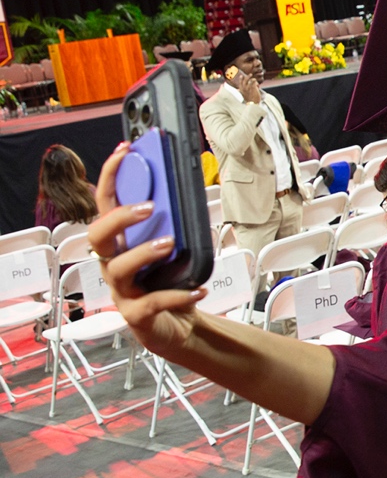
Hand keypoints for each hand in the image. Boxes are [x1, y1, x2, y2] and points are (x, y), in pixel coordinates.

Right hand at [87, 143, 208, 357]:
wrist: (182, 327)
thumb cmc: (173, 283)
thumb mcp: (177, 250)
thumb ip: (177, 223)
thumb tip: (189, 190)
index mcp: (121, 243)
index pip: (105, 204)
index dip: (110, 176)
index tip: (124, 150)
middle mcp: (114, 264)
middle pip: (97, 235)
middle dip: (119, 217)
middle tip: (147, 206)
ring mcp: (122, 291)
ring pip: (118, 268)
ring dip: (144, 252)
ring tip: (171, 243)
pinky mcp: (136, 316)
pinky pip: (150, 303)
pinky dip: (176, 295)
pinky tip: (197, 289)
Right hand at [227, 67, 261, 104]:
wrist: (252, 104)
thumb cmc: (249, 100)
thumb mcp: (243, 95)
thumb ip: (241, 92)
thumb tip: (238, 90)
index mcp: (241, 90)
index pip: (240, 83)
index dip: (241, 79)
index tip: (241, 76)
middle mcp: (244, 88)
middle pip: (244, 80)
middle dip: (247, 77)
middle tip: (250, 74)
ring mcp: (248, 88)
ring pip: (249, 80)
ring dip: (252, 78)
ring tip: (254, 78)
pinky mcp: (253, 88)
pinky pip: (253, 82)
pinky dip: (255, 81)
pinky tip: (257, 83)